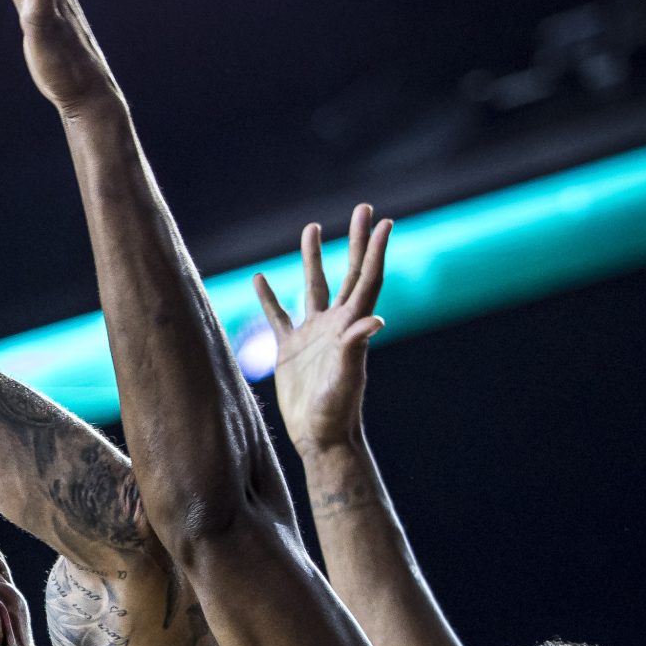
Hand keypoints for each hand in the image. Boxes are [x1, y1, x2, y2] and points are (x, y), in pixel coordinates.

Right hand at [254, 205, 392, 456]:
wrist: (319, 437)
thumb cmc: (336, 413)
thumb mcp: (346, 379)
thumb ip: (355, 347)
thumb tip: (374, 318)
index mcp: (350, 327)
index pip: (366, 280)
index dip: (375, 251)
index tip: (384, 222)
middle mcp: (334, 324)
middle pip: (347, 273)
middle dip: (355, 241)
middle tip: (362, 208)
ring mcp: (312, 335)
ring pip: (313, 286)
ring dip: (314, 257)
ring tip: (312, 227)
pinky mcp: (290, 350)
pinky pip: (278, 316)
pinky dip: (269, 297)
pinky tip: (260, 278)